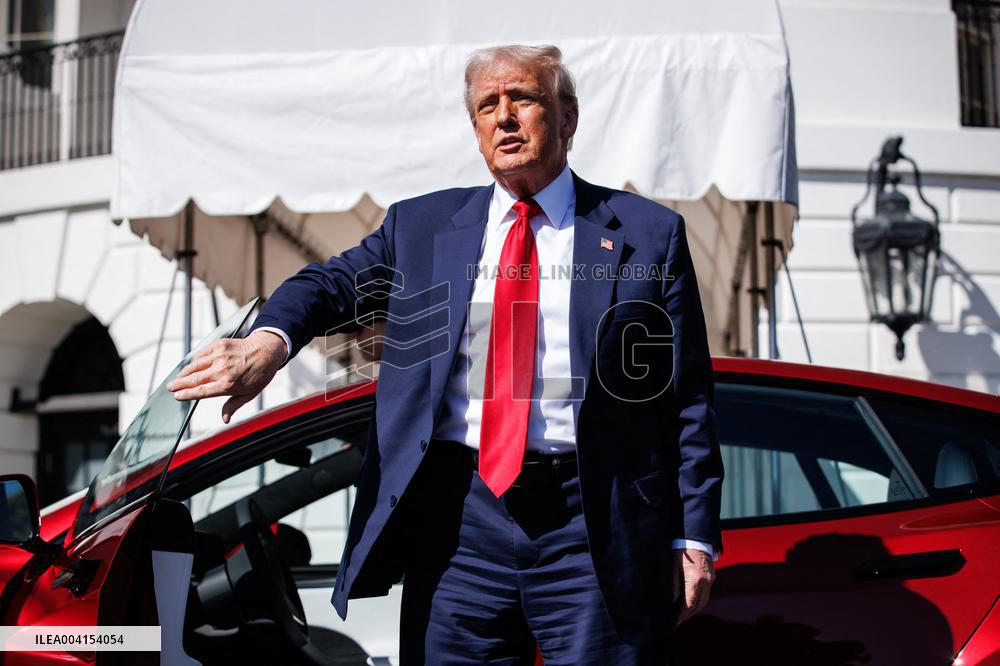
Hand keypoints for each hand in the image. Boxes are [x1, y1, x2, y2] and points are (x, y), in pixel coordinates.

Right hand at [166, 331, 286, 422]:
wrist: (267, 351)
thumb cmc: (259, 374)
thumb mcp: (249, 394)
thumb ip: (233, 405)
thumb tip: (224, 419)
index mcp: (227, 384)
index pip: (201, 391)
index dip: (187, 394)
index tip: (177, 396)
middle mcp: (221, 370)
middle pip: (194, 378)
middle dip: (179, 384)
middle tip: (170, 387)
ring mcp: (220, 356)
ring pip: (195, 365)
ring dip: (184, 372)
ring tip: (177, 378)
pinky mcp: (219, 345)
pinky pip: (202, 354)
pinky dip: (195, 360)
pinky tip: (191, 365)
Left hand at [672, 548, 714, 626]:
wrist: (695, 537)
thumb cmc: (681, 551)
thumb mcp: (673, 567)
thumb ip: (673, 586)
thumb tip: (670, 603)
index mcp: (695, 579)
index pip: (689, 604)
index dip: (681, 615)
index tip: (674, 621)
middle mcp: (706, 581)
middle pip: (698, 606)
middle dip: (687, 615)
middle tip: (675, 621)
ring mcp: (711, 580)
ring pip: (703, 601)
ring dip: (693, 610)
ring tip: (681, 615)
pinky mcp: (712, 577)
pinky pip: (706, 594)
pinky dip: (698, 601)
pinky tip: (689, 603)